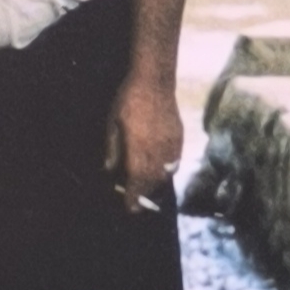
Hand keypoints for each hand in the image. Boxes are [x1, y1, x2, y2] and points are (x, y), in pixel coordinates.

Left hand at [104, 72, 182, 213]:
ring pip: (166, 174)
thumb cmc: (129, 100)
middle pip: (153, 182)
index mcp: (139, 150)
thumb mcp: (112, 124)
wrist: (155, 80)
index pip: (138, 182)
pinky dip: (168, 170)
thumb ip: (112, 149)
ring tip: (146, 187)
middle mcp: (158, 152)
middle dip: (145, 195)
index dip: (134, 198)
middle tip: (137, 203)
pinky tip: (160, 169)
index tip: (131, 209)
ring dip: (156, 184)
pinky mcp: (180, 137)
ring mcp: (172, 145)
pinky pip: (176, 161)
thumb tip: (109, 170)